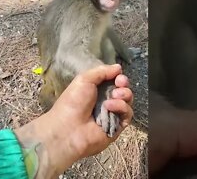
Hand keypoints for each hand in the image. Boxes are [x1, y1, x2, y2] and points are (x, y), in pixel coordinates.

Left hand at [14, 64, 132, 177]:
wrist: (69, 129)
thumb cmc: (73, 102)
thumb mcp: (84, 79)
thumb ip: (102, 71)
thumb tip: (118, 67)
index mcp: (96, 90)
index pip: (114, 81)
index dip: (119, 78)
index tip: (118, 77)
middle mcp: (105, 101)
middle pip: (123, 90)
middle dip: (124, 85)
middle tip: (119, 84)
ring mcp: (112, 115)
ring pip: (127, 102)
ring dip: (124, 95)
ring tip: (114, 96)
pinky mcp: (117, 127)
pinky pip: (127, 115)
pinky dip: (121, 108)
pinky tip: (110, 107)